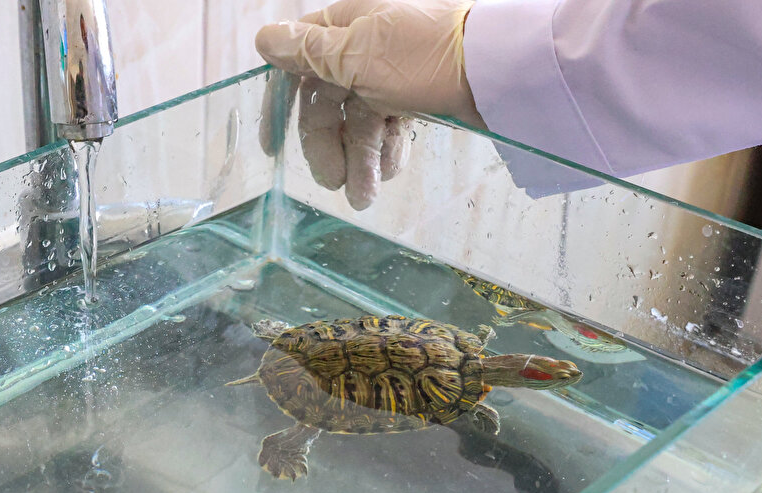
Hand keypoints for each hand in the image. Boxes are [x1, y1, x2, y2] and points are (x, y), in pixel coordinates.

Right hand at [256, 0, 483, 209]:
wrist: (497, 69)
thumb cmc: (425, 54)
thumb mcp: (357, 52)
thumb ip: (307, 51)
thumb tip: (264, 39)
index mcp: (345, 26)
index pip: (297, 66)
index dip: (282, 106)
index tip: (272, 146)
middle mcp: (364, 47)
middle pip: (328, 103)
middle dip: (328, 146)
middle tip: (333, 184)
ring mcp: (390, 73)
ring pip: (359, 122)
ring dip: (359, 161)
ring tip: (366, 196)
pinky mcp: (415, 95)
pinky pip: (388, 127)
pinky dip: (386, 151)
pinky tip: (391, 172)